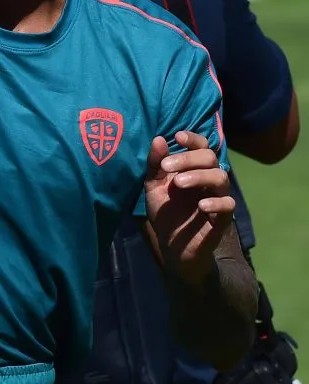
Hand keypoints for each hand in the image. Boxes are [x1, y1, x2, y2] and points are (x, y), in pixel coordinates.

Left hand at [144, 130, 234, 283]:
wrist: (172, 246)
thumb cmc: (166, 211)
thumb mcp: (154, 187)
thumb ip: (155, 164)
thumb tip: (158, 139)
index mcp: (194, 168)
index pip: (201, 146)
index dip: (192, 139)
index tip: (177, 137)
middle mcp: (209, 179)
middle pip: (210, 157)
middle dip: (188, 158)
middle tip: (167, 167)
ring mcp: (218, 196)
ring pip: (221, 177)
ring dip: (199, 176)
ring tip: (178, 183)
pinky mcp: (223, 217)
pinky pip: (228, 204)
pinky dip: (216, 202)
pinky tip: (201, 205)